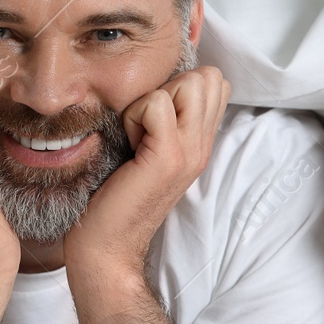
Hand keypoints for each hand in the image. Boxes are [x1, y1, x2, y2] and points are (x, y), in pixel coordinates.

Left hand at [65, 66, 231, 271]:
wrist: (107, 246)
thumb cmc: (115, 197)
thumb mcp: (149, 151)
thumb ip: (164, 122)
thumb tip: (156, 86)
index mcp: (201, 143)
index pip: (216, 83)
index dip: (181, 85)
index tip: (155, 118)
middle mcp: (203, 146)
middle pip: (209, 77)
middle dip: (171, 87)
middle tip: (147, 125)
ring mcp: (191, 152)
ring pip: (190, 83)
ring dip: (153, 100)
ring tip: (138, 134)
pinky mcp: (167, 157)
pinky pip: (156, 104)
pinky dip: (135, 115)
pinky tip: (128, 145)